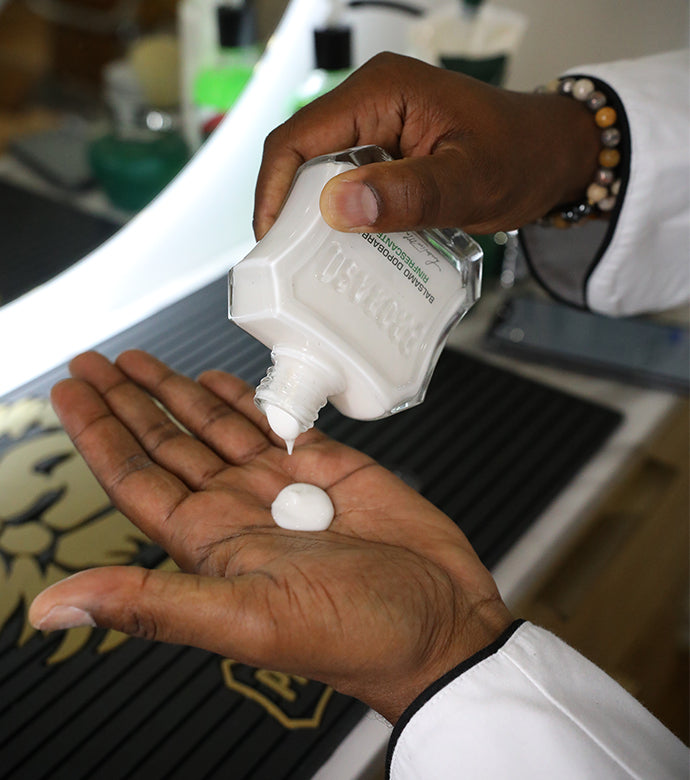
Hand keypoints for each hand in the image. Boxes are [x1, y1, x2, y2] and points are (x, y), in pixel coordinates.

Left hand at [29, 350, 512, 722]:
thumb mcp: (251, 621)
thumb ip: (157, 605)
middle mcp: (238, 510)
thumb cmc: (358, 636)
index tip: (72, 392)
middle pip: (166, 443)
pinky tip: (216, 380)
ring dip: (175, 392)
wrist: (441, 623)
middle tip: (95, 362)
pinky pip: (272, 422)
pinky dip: (242, 398)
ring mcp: (282, 485)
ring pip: (213, 426)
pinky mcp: (326, 466)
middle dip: (128, 401)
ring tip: (140, 360)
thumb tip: (56, 607)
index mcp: (211, 544)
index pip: (136, 478)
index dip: (99, 434)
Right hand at [254, 52, 599, 238]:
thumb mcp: (469, 180)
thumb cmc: (524, 156)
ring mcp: (377, 126)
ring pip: (320, 174)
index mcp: (382, 91)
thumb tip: (338, 207)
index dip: (274, 189)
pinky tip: (348, 250)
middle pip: (301, 156)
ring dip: (313, 218)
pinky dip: (342, 218)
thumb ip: (408, 193)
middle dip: (287, 209)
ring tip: (311, 262)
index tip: (270, 240)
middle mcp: (371, 102)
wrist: (554, 155)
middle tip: (288, 262)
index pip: (299, 136)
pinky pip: (347, 184)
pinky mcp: (386, 152)